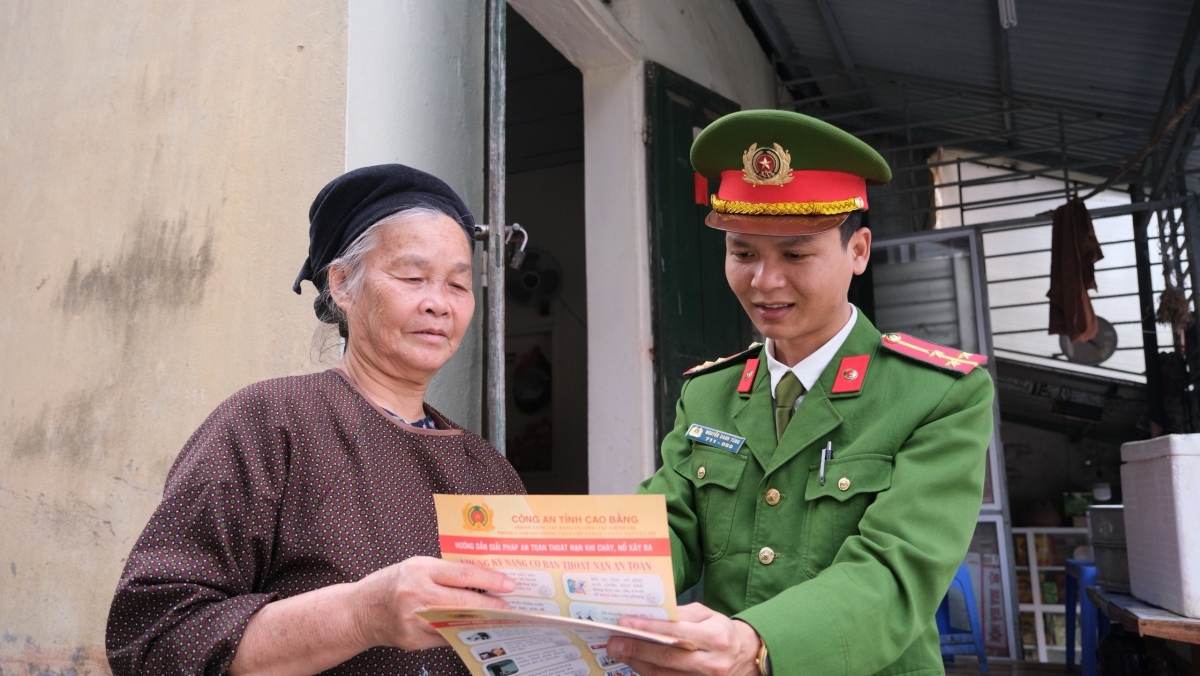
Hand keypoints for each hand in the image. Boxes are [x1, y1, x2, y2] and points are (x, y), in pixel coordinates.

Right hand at [353, 556, 515, 650]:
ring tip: (496, 618)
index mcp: (420, 570)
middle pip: (463, 600)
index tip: (508, 584)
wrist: (359, 611)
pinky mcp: (413, 640)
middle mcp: (417, 594)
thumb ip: (444, 572)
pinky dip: (460, 632)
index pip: (462, 574)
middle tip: (508, 606)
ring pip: (457, 622)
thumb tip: (480, 581)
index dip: (489, 580)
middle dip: (491, 604)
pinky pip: (445, 637)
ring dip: (479, 621)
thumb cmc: (390, 584)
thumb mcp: (415, 567)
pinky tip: (472, 629)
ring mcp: (415, 620)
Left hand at [606, 603, 761, 675]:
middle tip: (614, 643)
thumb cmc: (721, 630)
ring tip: (621, 652)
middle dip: (637, 650)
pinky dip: (650, 673)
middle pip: (668, 658)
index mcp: (715, 636)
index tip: (624, 624)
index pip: (676, 632)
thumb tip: (650, 615)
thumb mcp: (707, 615)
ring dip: (639, 664)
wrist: (746, 656)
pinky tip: (637, 664)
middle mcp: (712, 662)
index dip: (648, 629)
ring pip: (665, 675)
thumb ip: (680, 614)